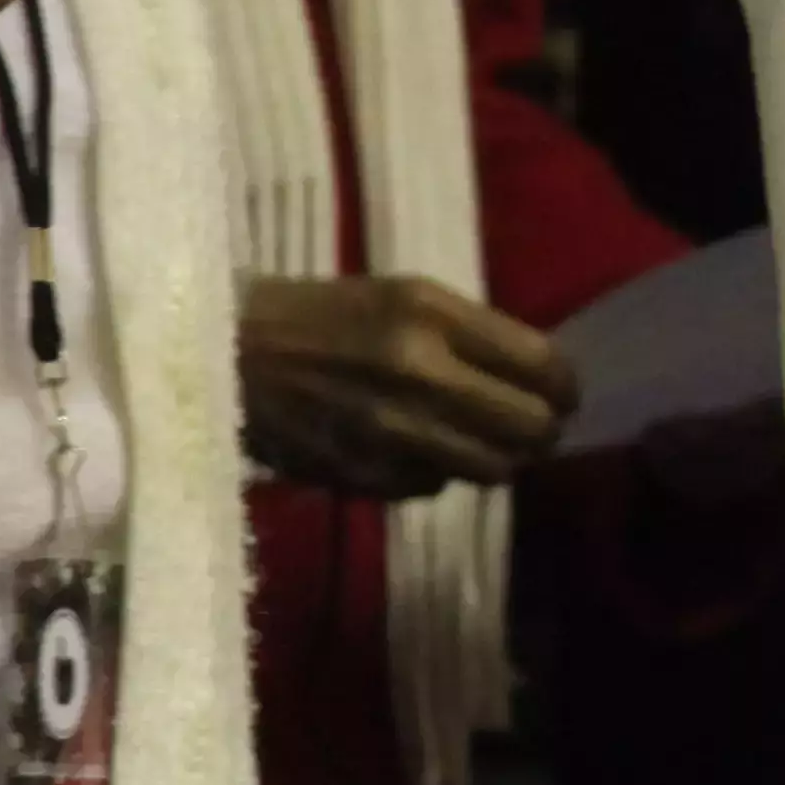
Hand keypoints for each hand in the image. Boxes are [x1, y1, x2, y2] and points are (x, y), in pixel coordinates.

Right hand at [242, 273, 576, 495]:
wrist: (218, 354)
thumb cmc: (318, 317)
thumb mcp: (402, 297)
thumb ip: (473, 335)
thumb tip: (541, 379)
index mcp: (430, 315)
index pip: (543, 365)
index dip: (566, 387)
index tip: (562, 394)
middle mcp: (417, 373)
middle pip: (530, 428)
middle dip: (542, 430)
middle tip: (534, 427)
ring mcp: (389, 432)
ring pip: (492, 469)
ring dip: (497, 458)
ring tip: (480, 441)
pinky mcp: (360, 476)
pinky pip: (433, 487)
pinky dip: (436, 472)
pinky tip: (415, 449)